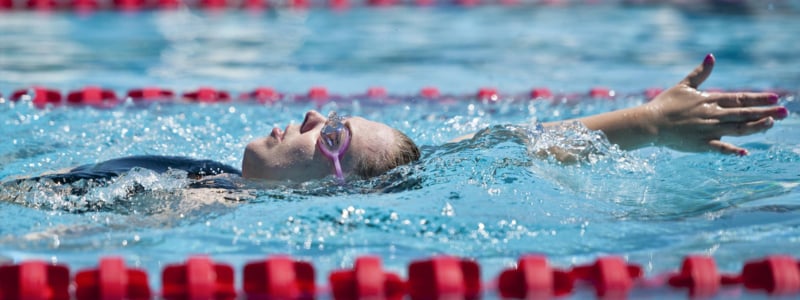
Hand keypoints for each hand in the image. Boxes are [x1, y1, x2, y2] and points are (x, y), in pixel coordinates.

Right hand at [643, 54, 787, 154]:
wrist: (650, 122)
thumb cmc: (665, 104)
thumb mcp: (684, 85)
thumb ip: (700, 73)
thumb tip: (712, 56)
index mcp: (710, 100)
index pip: (740, 98)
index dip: (758, 98)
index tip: (776, 97)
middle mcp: (713, 114)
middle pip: (744, 113)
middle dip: (766, 112)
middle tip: (785, 112)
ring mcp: (707, 129)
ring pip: (737, 128)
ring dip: (755, 126)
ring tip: (771, 124)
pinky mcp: (700, 144)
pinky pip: (719, 148)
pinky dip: (731, 150)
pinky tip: (744, 152)